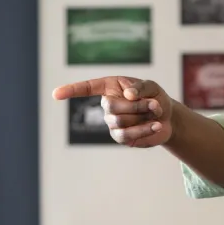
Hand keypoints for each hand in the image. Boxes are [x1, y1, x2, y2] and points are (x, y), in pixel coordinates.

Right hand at [52, 77, 174, 146]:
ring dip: (142, 116)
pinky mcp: (120, 138)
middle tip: (154, 104)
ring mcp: (112, 122)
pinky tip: (156, 125)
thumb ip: (140, 87)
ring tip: (156, 112)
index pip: (86, 88)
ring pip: (119, 121)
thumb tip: (127, 95)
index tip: (55, 94)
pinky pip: (127, 136)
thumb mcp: (152, 86)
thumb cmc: (155, 97)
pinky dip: (144, 129)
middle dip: (135, 105)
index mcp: (109, 87)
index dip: (71, 90)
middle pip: (111, 107)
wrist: (168, 119)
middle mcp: (107, 104)